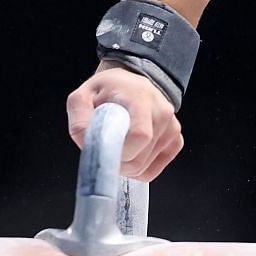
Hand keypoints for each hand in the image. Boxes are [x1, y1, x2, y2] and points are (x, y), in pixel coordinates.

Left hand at [66, 62, 183, 181]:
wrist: (129, 85)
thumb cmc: (106, 91)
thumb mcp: (82, 97)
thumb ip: (79, 119)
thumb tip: (87, 145)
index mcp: (141, 98)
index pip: (140, 135)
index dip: (120, 152)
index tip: (104, 151)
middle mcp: (162, 112)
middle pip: (139, 158)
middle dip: (116, 162)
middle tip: (103, 150)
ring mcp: (172, 127)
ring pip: (144, 168)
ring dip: (124, 166)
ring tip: (115, 146)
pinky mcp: (175, 140)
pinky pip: (153, 170)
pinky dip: (137, 169)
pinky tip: (129, 152)